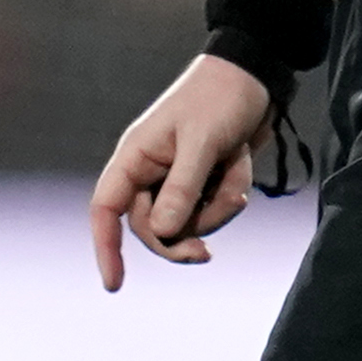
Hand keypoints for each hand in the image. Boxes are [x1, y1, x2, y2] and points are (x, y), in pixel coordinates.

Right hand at [90, 51, 277, 285]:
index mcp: (135, 156)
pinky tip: (241, 164)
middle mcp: (150, 171)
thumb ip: (181, 189)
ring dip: (217, 208)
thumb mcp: (202, 143)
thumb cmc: (220, 99)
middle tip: (206, 255)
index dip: (105, 248)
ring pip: (188, 223)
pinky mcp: (204, 181)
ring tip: (235, 172)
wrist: (256, 75)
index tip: (114, 284)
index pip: (106, 209)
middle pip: (153, 229)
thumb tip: (162, 233)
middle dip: (181, 239)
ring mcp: (178, 178)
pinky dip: (230, 194)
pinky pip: (213, 209)